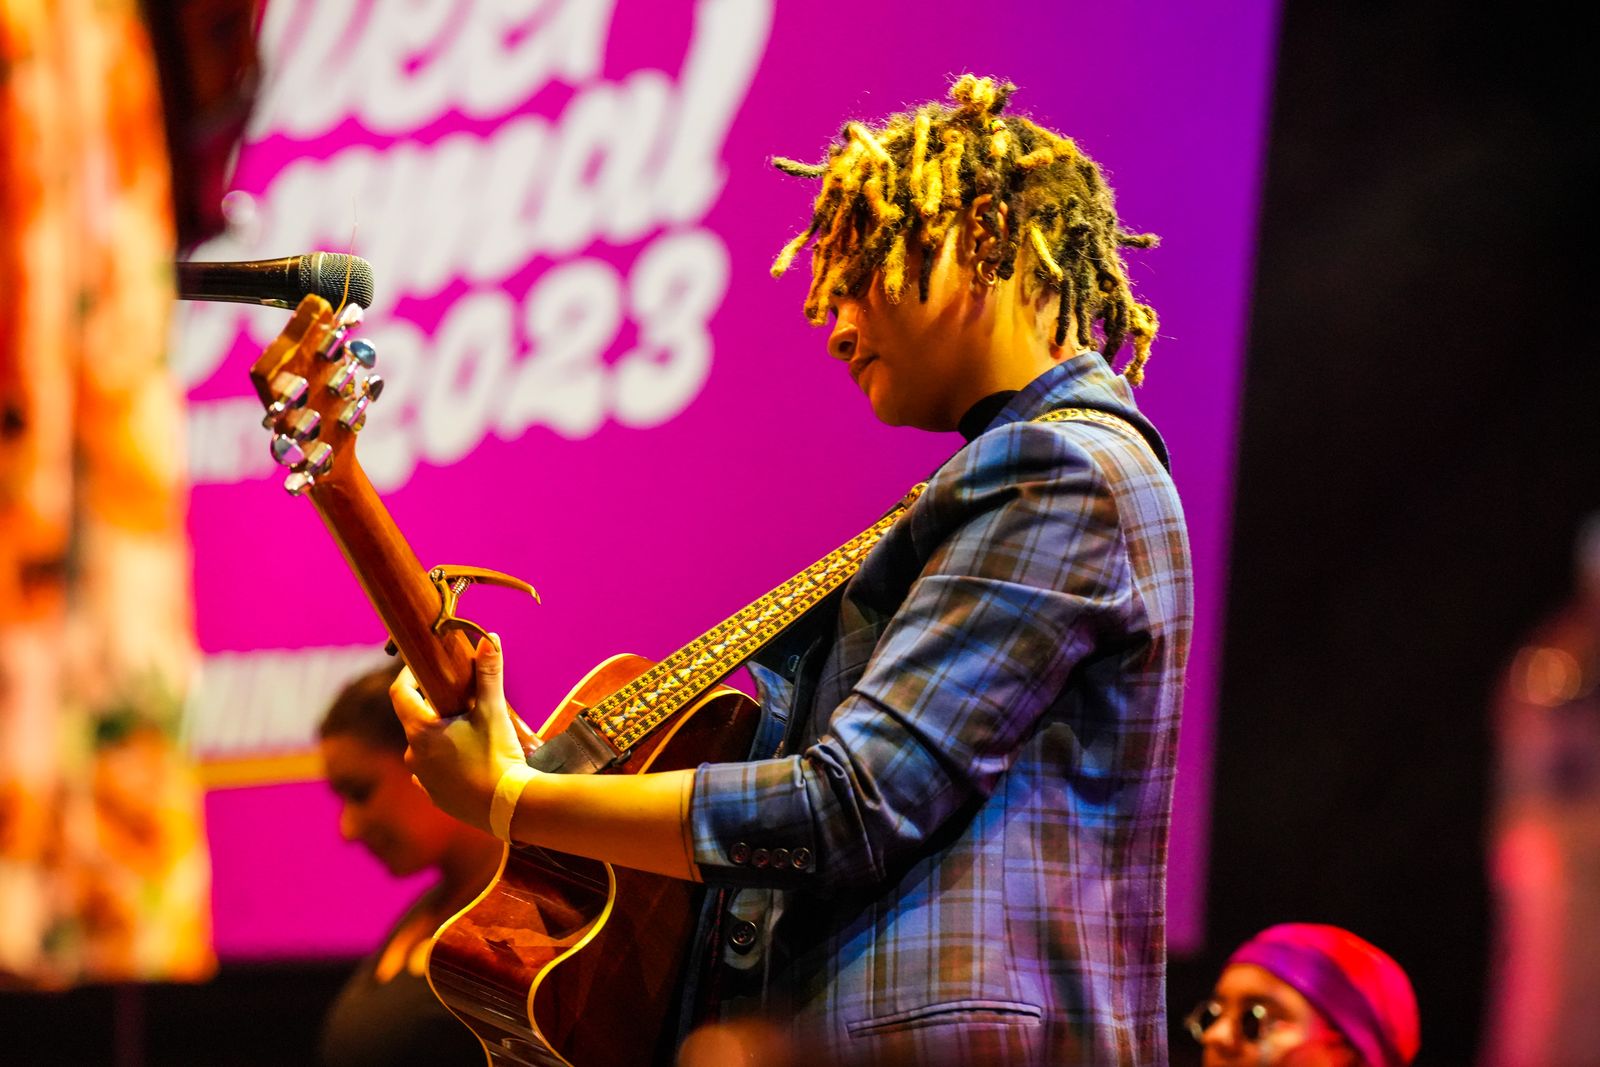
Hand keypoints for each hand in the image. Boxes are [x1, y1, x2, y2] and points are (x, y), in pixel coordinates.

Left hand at [390, 634, 527, 832]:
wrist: (509, 807)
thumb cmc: (497, 756)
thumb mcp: (493, 712)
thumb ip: (488, 675)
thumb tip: (488, 639)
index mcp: (421, 731)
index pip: (400, 693)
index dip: (408, 676)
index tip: (424, 668)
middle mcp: (414, 754)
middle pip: (415, 720)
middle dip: (434, 707)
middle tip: (459, 699)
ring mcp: (423, 779)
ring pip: (425, 747)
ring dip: (440, 736)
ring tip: (469, 732)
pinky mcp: (436, 797)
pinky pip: (432, 773)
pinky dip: (444, 763)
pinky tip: (465, 762)